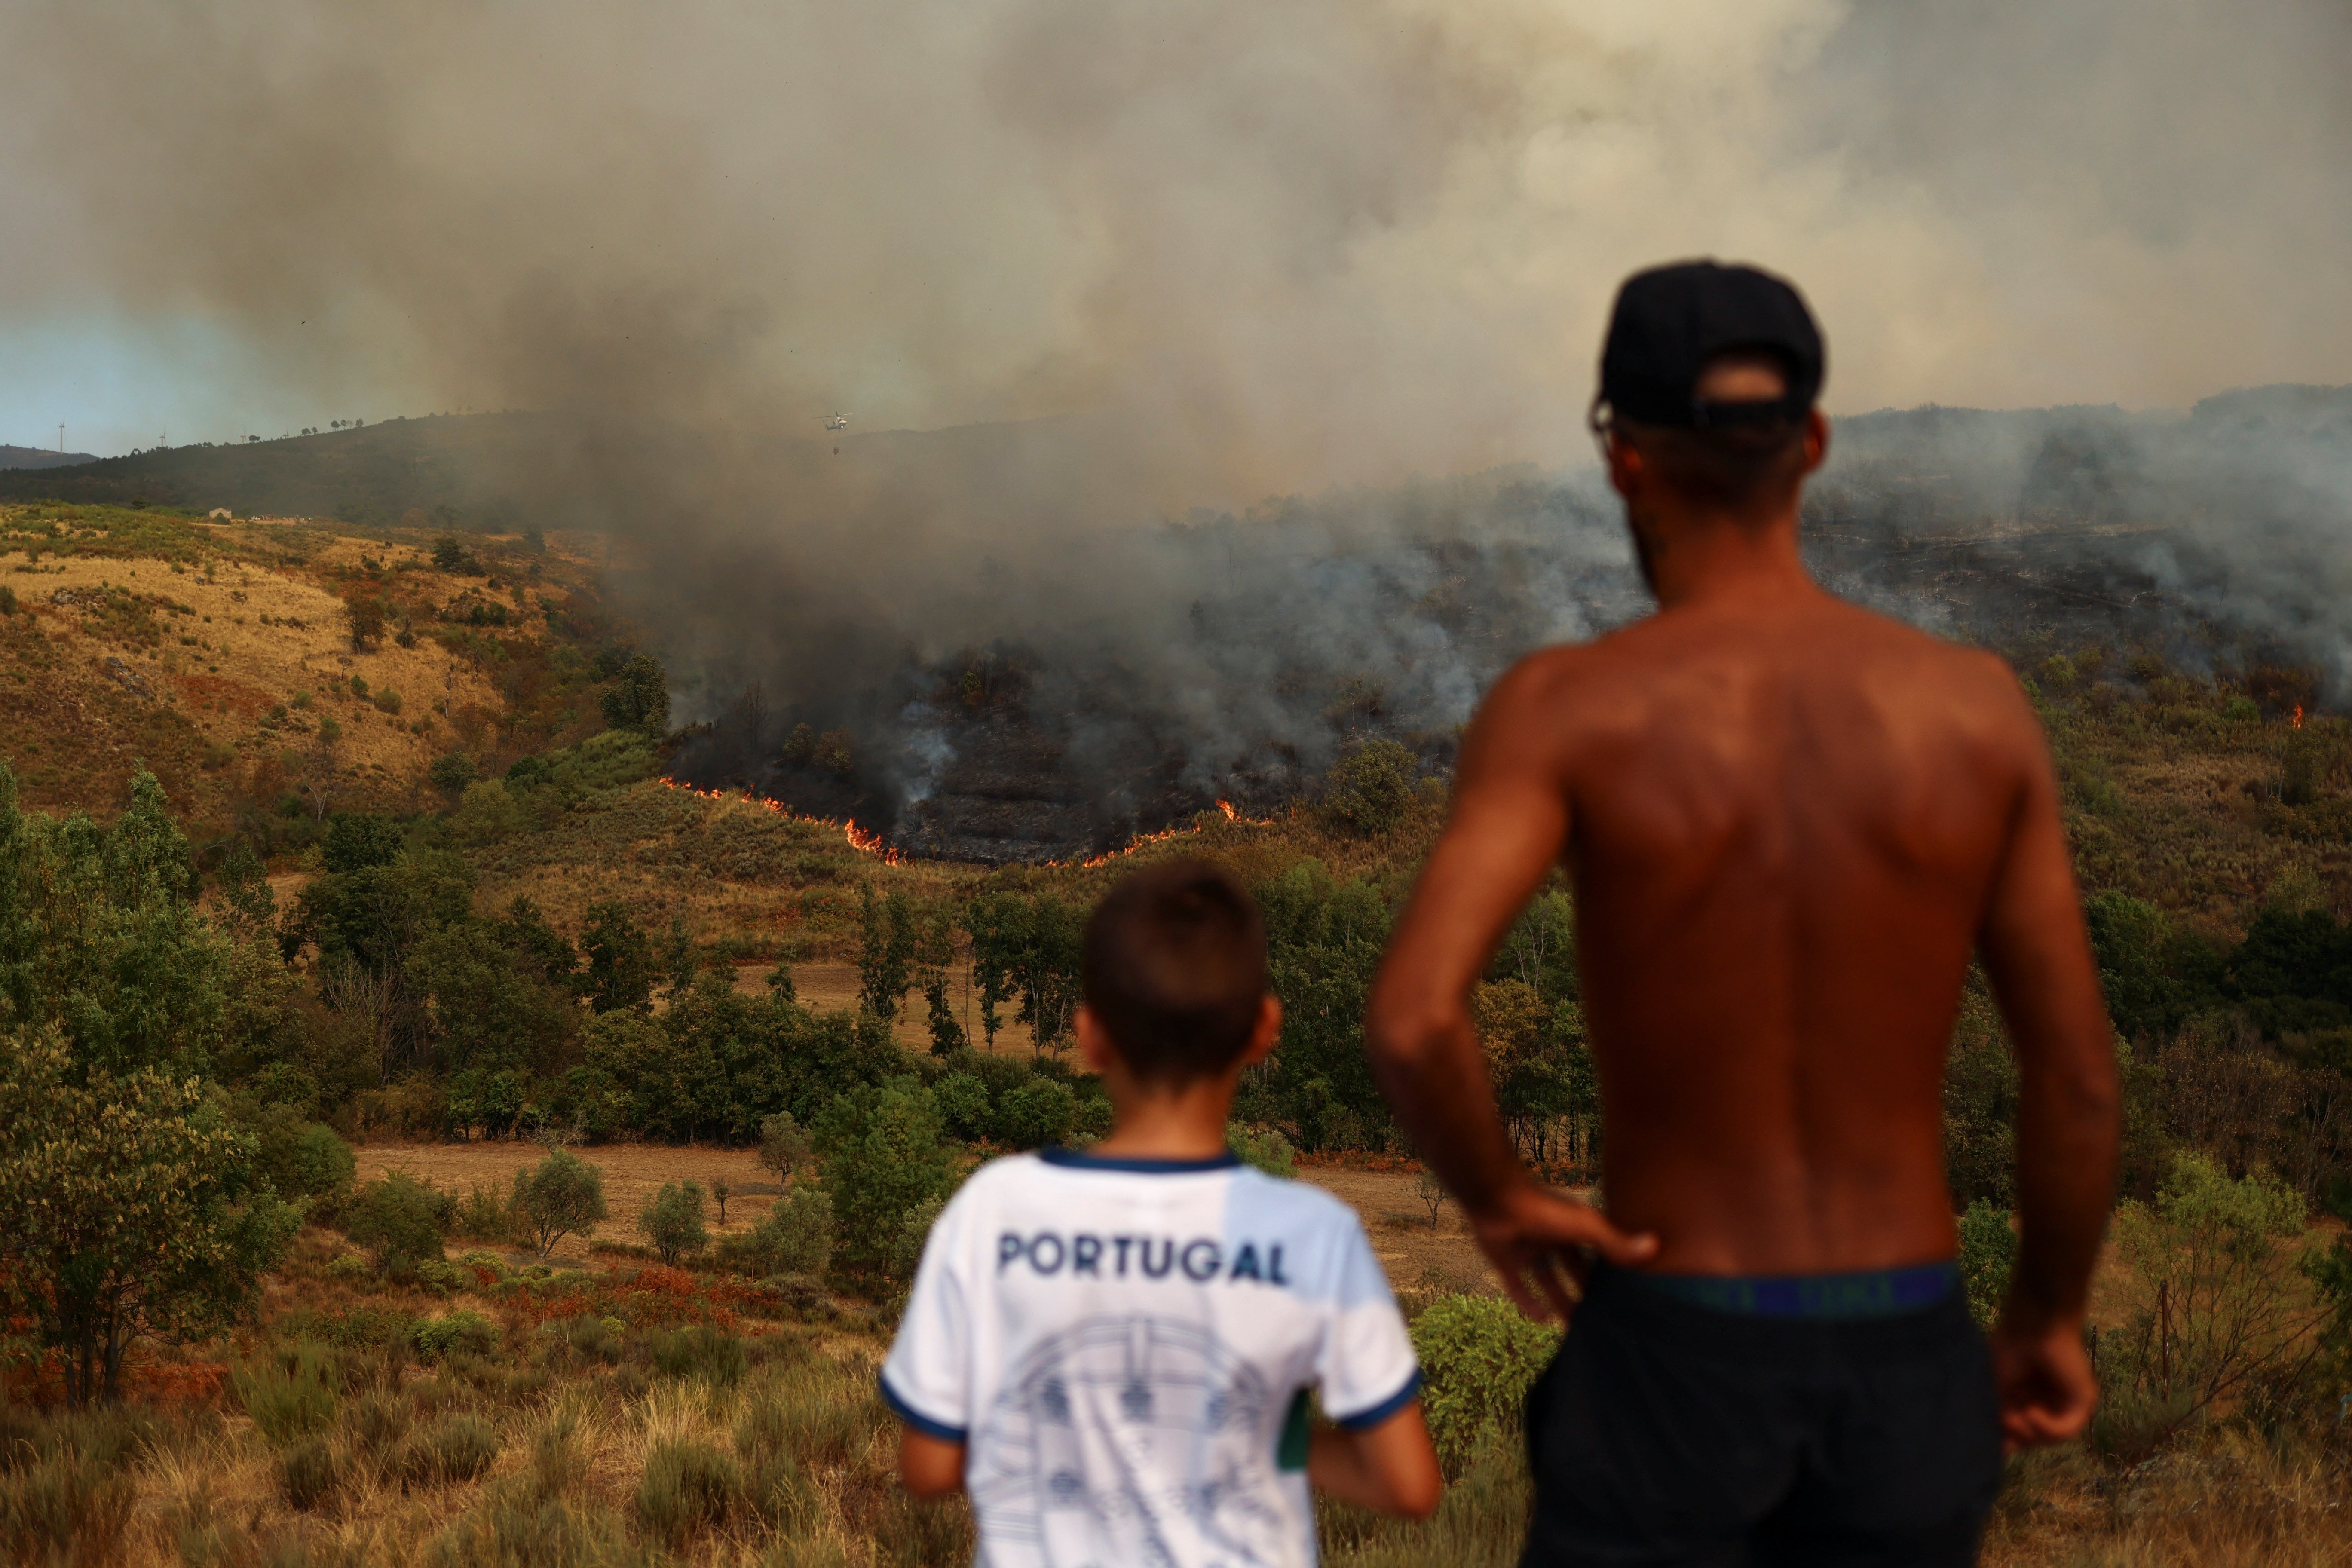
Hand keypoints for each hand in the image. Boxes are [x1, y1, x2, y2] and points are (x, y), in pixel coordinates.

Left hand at [1468, 1180, 1656, 1323]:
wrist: (1495, 1199)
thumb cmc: (1544, 1210)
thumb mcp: (1585, 1227)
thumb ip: (1615, 1242)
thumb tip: (1654, 1246)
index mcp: (1574, 1228)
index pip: (1597, 1254)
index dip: (1608, 1273)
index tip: (1623, 1295)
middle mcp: (1552, 1239)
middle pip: (1573, 1270)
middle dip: (1585, 1291)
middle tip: (1601, 1318)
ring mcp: (1528, 1249)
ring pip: (1548, 1280)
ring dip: (1560, 1301)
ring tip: (1576, 1328)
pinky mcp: (1505, 1261)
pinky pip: (1518, 1286)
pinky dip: (1529, 1302)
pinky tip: (1543, 1320)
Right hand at [1987, 1314, 2096, 1450]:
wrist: (2032, 1323)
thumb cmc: (2011, 1347)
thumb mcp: (1999, 1390)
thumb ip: (2003, 1418)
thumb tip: (2002, 1451)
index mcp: (2028, 1398)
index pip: (2021, 1431)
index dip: (2007, 1440)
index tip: (1993, 1443)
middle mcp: (2049, 1403)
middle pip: (2034, 1439)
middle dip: (2016, 1437)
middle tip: (2003, 1424)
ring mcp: (2066, 1404)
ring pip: (2050, 1439)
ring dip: (2029, 1432)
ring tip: (2015, 1416)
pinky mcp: (2081, 1402)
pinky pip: (2067, 1429)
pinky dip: (2047, 1427)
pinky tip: (2032, 1411)